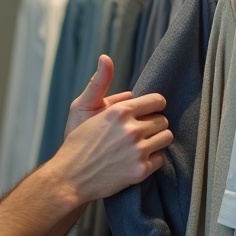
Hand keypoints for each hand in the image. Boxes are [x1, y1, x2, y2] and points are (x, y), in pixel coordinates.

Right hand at [50, 63, 170, 204]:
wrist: (70, 178)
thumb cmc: (77, 142)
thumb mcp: (83, 107)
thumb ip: (100, 83)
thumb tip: (106, 58)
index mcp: (120, 112)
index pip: (157, 101)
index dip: (155, 105)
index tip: (152, 110)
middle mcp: (132, 130)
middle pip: (163, 120)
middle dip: (154, 123)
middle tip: (142, 130)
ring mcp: (138, 151)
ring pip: (166, 138)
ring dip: (157, 140)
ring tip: (144, 143)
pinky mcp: (140, 170)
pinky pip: (160, 158)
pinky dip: (152, 159)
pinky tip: (138, 158)